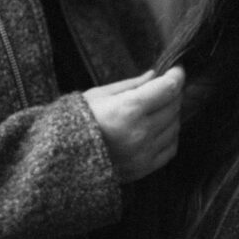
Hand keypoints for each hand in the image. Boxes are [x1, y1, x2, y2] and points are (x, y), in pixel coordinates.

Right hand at [83, 66, 184, 181]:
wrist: (62, 159)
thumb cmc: (77, 120)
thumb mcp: (99, 95)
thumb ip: (132, 85)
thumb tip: (154, 76)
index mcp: (128, 109)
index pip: (167, 88)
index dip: (176, 76)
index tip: (176, 70)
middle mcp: (140, 132)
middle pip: (174, 106)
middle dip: (172, 93)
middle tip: (162, 88)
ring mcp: (144, 152)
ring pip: (175, 126)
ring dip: (170, 114)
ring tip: (155, 109)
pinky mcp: (144, 168)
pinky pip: (170, 148)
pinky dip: (169, 136)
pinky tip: (156, 129)